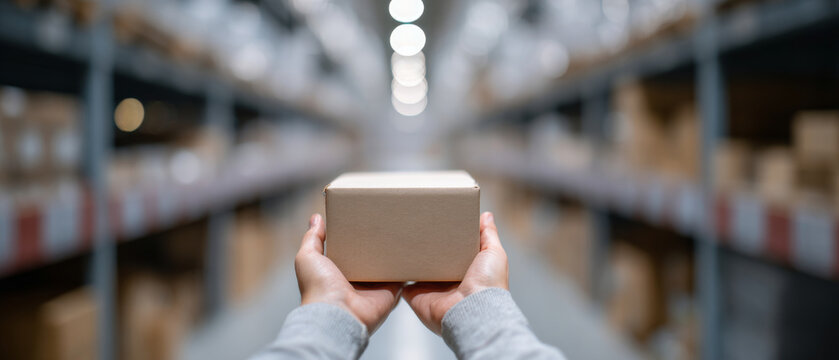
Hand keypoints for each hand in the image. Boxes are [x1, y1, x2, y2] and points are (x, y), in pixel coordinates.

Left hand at [295, 214, 402, 332]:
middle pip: (369, 258)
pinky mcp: (390, 292)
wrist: (337, 314)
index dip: (353, 237)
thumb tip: (316, 217)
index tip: (361, 219)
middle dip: (376, 243)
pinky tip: (411, 252)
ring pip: (387, 267)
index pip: (348, 251)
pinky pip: (402, 278)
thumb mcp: (307, 257)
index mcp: (337, 273)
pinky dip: (406, 268)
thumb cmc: (318, 288)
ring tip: (402, 232)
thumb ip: (312, 238)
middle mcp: (356, 281)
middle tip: (385, 222)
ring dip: (394, 254)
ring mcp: (374, 288)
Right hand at [402, 211, 507, 333]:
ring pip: (416, 268)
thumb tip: (486, 215)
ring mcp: (430, 288)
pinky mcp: (415, 295)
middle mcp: (447, 281)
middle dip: (426, 244)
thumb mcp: (494, 253)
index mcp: (466, 271)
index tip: (440, 219)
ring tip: (401, 236)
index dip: (448, 237)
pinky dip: (396, 272)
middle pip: (433, 258)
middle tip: (417, 224)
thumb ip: (488, 235)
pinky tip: (392, 257)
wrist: (472, 311)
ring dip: (409, 256)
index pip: (454, 250)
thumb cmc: (488, 285)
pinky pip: (402, 282)